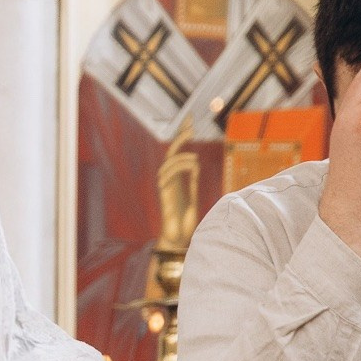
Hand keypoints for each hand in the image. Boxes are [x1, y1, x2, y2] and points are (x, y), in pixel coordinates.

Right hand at [155, 124, 200, 252]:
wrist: (178, 239)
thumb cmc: (185, 221)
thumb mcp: (193, 196)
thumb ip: (193, 181)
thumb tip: (194, 164)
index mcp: (176, 178)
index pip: (177, 152)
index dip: (182, 136)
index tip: (189, 122)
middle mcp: (169, 180)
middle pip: (170, 153)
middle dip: (180, 138)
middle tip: (190, 126)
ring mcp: (165, 187)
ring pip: (168, 163)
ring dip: (182, 158)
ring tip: (195, 159)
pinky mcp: (165, 195)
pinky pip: (168, 176)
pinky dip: (180, 168)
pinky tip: (193, 167)